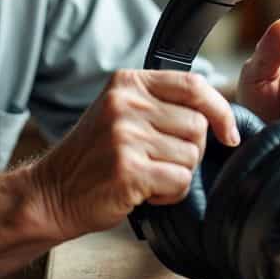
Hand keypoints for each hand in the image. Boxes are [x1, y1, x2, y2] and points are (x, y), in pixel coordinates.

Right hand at [30, 69, 238, 240]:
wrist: (52, 192)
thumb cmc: (94, 158)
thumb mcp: (120, 113)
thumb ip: (160, 104)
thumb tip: (218, 115)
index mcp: (128, 83)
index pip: (194, 85)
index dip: (220, 111)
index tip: (227, 134)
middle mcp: (126, 103)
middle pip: (198, 124)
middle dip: (191, 151)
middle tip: (161, 162)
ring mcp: (125, 136)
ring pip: (191, 156)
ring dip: (178, 175)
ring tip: (148, 177)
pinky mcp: (128, 169)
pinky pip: (180, 181)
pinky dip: (170, 195)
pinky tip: (144, 193)